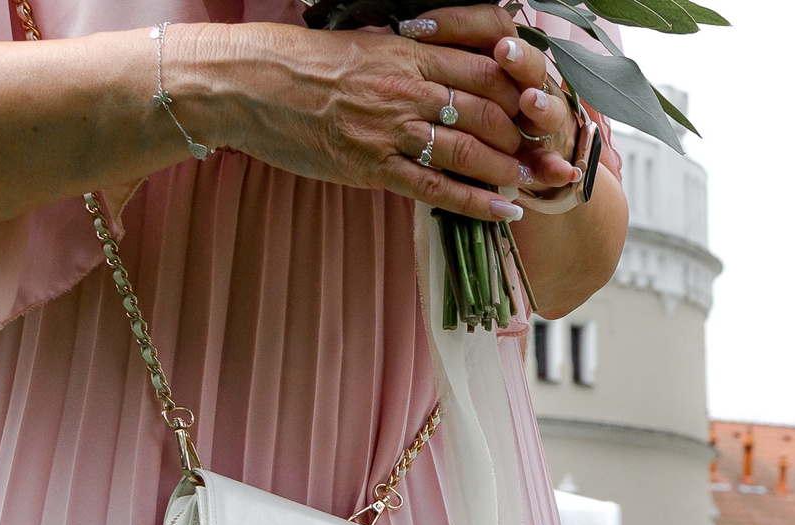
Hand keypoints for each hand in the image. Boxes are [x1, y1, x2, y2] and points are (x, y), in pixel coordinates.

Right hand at [178, 12, 569, 222]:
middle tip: (556, 153)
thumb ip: (407, 55)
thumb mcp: (361, 43)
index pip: (484, 69)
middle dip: (530, 135)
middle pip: (490, 112)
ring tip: (539, 184)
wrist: (238, 82)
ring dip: (513, 170)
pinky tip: (507, 210)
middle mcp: (405, 88)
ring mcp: (389, 129)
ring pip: (471, 152)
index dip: (523, 90)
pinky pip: (436, 188)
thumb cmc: (296, 62)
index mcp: (406, 51)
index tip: (547, 106)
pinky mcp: (370, 166)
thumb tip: (446, 64)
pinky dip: (477, 202)